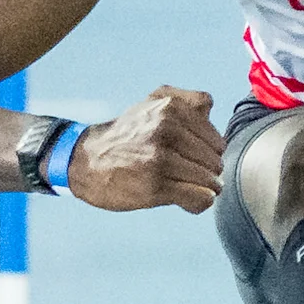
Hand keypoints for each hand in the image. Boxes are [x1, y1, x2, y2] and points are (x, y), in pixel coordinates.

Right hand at [62, 85, 223, 213]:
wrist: (85, 160)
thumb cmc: (125, 136)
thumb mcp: (152, 104)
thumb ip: (187, 100)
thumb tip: (210, 111)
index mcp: (170, 109)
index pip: (218, 140)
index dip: (210, 154)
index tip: (193, 159)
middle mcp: (167, 130)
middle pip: (215, 162)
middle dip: (207, 172)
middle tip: (188, 176)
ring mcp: (161, 159)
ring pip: (210, 181)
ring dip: (204, 189)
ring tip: (186, 187)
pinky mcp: (155, 185)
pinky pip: (200, 199)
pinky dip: (199, 203)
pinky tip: (187, 199)